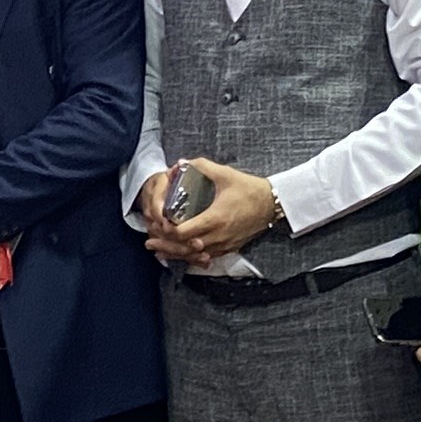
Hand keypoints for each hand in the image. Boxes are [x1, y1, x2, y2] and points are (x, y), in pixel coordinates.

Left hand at [143, 159, 278, 267]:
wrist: (271, 205)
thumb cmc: (248, 189)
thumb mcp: (225, 174)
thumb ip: (201, 167)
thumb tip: (180, 164)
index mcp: (215, 218)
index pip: (184, 232)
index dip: (168, 230)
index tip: (160, 223)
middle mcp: (218, 236)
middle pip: (185, 248)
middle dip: (166, 245)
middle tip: (149, 241)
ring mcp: (224, 245)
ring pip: (194, 256)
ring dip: (175, 254)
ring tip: (158, 250)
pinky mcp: (228, 248)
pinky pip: (205, 258)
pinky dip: (189, 258)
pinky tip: (179, 255)